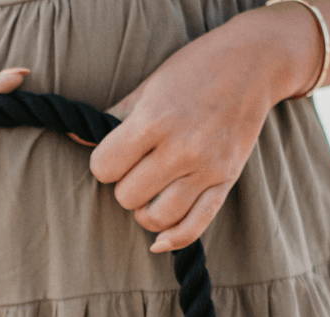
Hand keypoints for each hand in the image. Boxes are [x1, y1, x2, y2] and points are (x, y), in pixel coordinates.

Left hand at [88, 7, 316, 251]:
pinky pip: (194, 227)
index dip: (104, 164)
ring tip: (150, 192)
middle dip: (125, 185)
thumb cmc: (194, 70)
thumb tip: (77, 140)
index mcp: (155, 121)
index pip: (104, 168)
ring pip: (156, 218)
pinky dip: (172, 240)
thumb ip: (113, 118)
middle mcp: (181, 149)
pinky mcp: (226, 181)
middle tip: (137, 168)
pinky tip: (158, 240)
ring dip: (145, 211)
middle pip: (127, 197)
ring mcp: (206, 169)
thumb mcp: (148, 87)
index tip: (116, 153)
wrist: (252, 63)